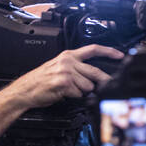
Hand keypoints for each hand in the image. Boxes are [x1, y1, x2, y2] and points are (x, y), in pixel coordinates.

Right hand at [4, 45, 122, 108]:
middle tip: (105, 86)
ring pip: (88, 85)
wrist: (24, 91)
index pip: (93, 49)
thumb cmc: (41, 81)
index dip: (109, 51)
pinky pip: (79, 93)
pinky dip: (74, 97)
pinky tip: (64, 94)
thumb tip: (95, 76)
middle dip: (103, 81)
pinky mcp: (64, 83)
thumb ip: (76, 68)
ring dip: (82, 92)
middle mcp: (68, 61)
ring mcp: (66, 72)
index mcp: (68, 56)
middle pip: (95, 71)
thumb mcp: (58, 68)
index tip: (121, 55)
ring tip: (69, 91)